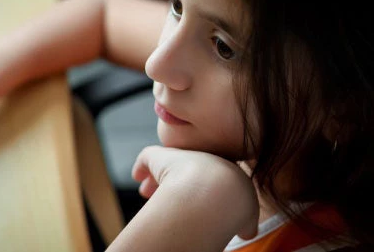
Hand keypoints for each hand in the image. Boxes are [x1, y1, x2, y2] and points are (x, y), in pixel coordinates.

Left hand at [132, 146, 259, 240]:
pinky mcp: (160, 157)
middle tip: (165, 194)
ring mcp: (181, 156)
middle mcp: (202, 159)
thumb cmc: (234, 206)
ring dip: (156, 179)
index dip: (197, 188)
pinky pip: (148, 158)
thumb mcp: (250, 216)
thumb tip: (247, 231)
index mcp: (225, 169)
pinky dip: (142, 166)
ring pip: (164, 164)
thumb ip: (247, 222)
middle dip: (174, 180)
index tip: (189, 201)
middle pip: (185, 168)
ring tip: (147, 191)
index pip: (207, 176)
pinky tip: (138, 177)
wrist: (219, 192)